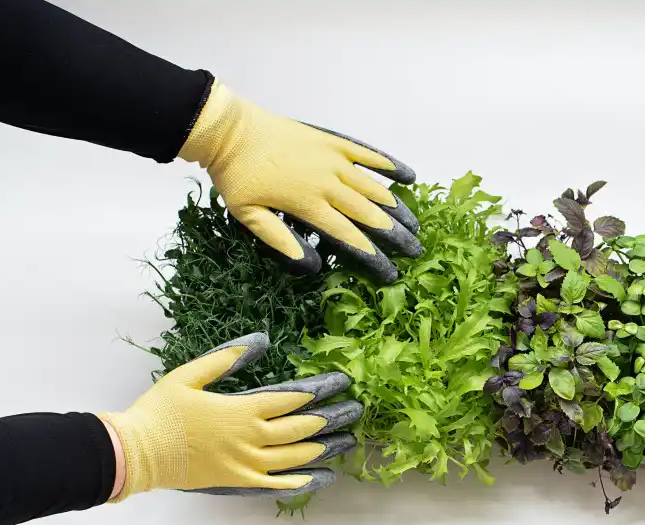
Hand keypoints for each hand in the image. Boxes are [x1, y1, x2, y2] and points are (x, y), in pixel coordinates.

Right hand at [99, 333, 360, 498]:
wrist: (135, 452)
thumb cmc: (160, 410)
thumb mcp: (191, 373)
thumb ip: (228, 356)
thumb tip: (262, 340)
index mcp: (242, 410)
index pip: (294, 398)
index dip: (322, 389)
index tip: (343, 382)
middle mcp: (251, 438)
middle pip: (304, 428)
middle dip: (334, 417)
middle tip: (357, 410)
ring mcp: (246, 464)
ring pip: (298, 457)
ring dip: (327, 448)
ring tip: (349, 440)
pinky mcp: (238, 482)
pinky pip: (278, 485)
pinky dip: (304, 481)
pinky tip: (324, 477)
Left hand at [178, 80, 420, 280]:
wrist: (229, 130)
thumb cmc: (236, 176)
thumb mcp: (249, 216)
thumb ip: (280, 241)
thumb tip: (311, 267)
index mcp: (309, 204)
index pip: (350, 237)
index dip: (374, 257)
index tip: (392, 273)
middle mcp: (328, 183)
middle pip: (371, 214)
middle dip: (396, 236)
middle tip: (415, 251)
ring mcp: (334, 159)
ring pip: (375, 187)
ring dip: (398, 208)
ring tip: (415, 224)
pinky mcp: (333, 141)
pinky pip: (368, 153)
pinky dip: (389, 165)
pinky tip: (408, 177)